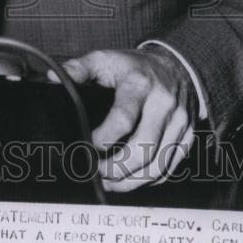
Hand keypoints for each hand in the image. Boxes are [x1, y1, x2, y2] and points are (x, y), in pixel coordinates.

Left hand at [60, 47, 198, 191]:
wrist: (178, 66)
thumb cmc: (136, 66)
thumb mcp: (106, 59)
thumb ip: (80, 68)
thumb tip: (54, 78)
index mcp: (140, 85)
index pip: (123, 119)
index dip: (103, 139)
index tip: (89, 147)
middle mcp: (163, 104)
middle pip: (143, 149)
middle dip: (116, 168)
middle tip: (97, 173)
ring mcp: (179, 122)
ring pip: (158, 164)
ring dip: (131, 181)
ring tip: (110, 182)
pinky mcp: (187, 136)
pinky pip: (170, 167)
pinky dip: (149, 180)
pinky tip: (131, 180)